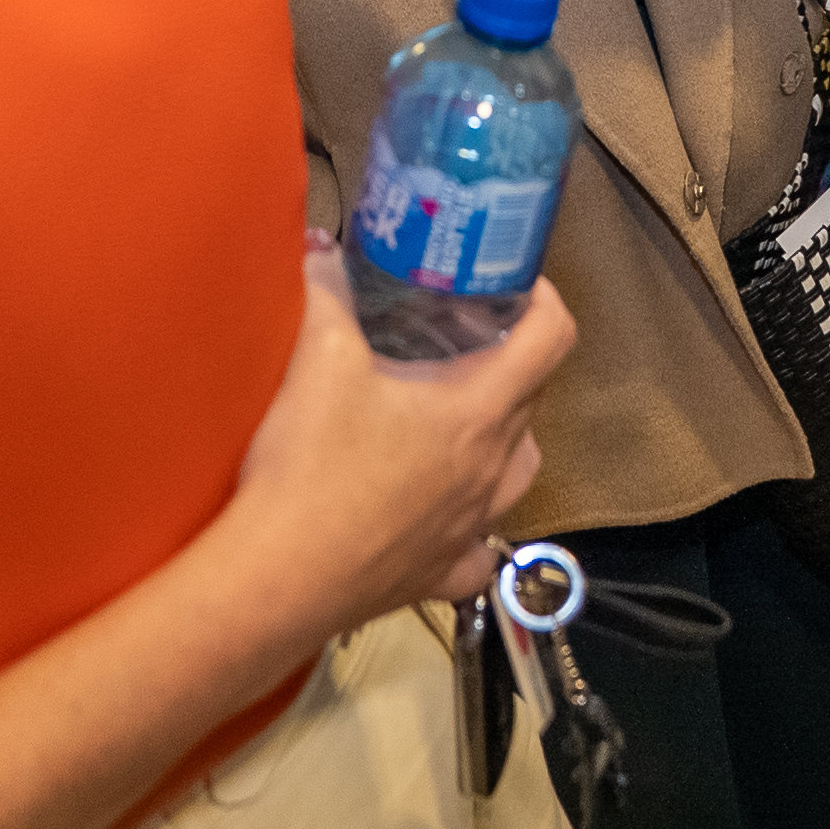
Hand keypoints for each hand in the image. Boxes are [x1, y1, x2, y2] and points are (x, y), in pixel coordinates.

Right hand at [224, 236, 569, 621]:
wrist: (276, 579)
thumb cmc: (309, 466)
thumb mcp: (317, 357)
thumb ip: (327, 290)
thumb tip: (323, 248)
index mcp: (480, 410)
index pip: (552, 339)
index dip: (544, 300)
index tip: (514, 285)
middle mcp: (493, 471)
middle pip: (531, 400)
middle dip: (506, 361)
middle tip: (457, 340)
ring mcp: (472, 530)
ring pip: (517, 472)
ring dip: (500, 438)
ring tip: (455, 419)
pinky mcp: (442, 576)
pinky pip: (477, 546)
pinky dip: (470, 523)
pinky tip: (440, 511)